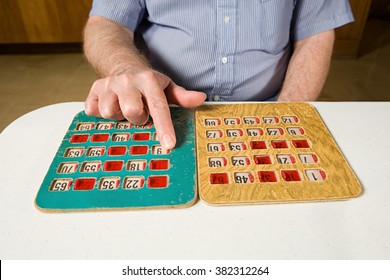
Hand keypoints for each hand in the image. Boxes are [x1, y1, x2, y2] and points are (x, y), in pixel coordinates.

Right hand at [85, 69, 205, 148]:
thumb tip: (201, 99)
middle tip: (140, 112)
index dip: (163, 127)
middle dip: (137, 118)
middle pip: (132, 112)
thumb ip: (182, 96)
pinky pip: (92, 111)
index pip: (158, 107)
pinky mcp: (93, 90)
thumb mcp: (167, 87)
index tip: (168, 144)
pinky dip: (100, 113)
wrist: (122, 65)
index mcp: (148, 80)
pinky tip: (111, 106)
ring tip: (124, 108)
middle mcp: (127, 80)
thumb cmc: (148, 83)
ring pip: (109, 113)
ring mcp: (108, 84)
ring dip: (118, 116)